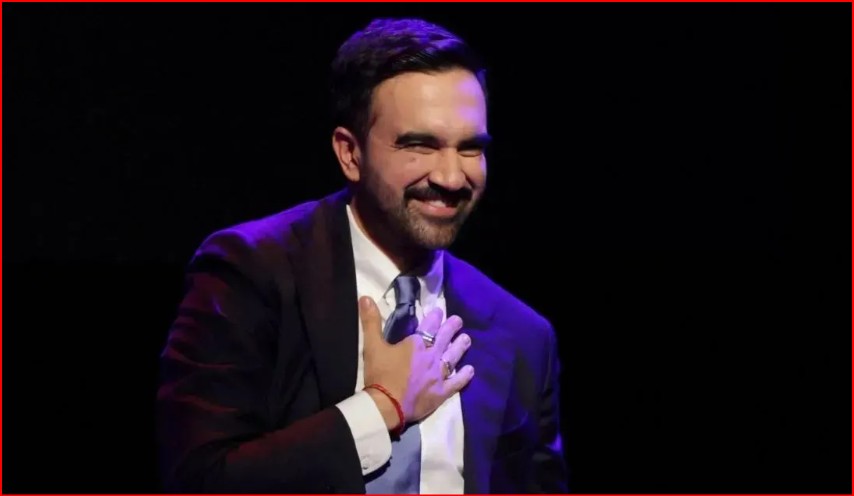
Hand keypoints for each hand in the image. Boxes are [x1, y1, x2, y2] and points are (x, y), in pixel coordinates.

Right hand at [360, 296, 473, 430]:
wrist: (386, 405)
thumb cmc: (379, 374)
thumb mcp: (372, 346)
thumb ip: (370, 321)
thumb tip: (365, 297)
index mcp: (416, 345)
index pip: (429, 326)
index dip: (435, 317)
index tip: (439, 312)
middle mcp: (431, 357)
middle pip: (445, 338)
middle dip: (452, 328)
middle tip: (458, 321)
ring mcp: (438, 375)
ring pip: (453, 357)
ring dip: (460, 347)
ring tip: (466, 339)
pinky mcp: (441, 392)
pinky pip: (456, 382)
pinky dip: (464, 376)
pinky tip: (470, 370)